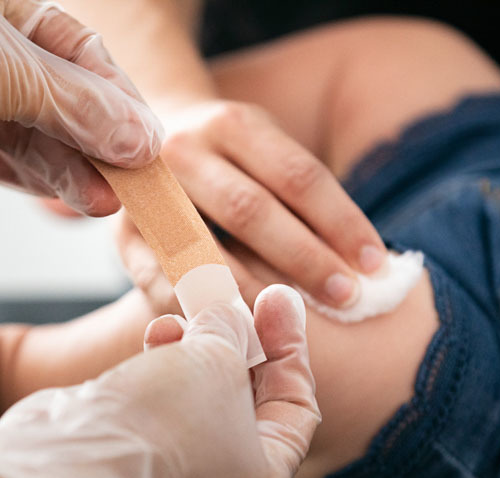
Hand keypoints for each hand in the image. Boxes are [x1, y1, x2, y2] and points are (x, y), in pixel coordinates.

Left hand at [0, 0, 161, 214]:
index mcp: (1, 4)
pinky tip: (73, 197)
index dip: (118, 100)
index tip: (146, 142)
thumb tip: (136, 136)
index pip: (80, 53)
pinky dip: (41, 180)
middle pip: (65, 99)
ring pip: (40, 135)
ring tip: (107, 201)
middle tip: (134, 181)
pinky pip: (8, 160)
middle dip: (100, 143)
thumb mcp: (1, 67)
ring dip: (76, 170)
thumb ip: (76, 106)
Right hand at [0, 284, 319, 477]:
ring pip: (200, 394)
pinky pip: (161, 400)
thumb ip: (234, 328)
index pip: (298, 408)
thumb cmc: (165, 421)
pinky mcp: (130, 453)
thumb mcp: (220, 359)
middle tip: (234, 292)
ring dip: (196, 345)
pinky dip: (163, 364)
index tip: (279, 298)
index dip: (290, 348)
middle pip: (249, 399)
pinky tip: (154, 334)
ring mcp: (172, 473)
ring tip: (181, 316)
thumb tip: (234, 308)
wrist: (70, 461)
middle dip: (239, 341)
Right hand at [117, 99, 386, 308]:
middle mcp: (184, 149)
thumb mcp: (266, 156)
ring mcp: (146, 190)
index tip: (376, 267)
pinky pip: (160, 278)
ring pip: (202, 247)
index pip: (298, 174)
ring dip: (250, 291)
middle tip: (346, 299)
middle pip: (251, 209)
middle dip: (304, 258)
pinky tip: (233, 330)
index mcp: (234, 125)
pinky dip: (198, 307)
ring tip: (292, 325)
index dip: (342, 222)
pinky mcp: (123, 234)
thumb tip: (369, 267)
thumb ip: (305, 200)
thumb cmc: (230, 166)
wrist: (139, 144)